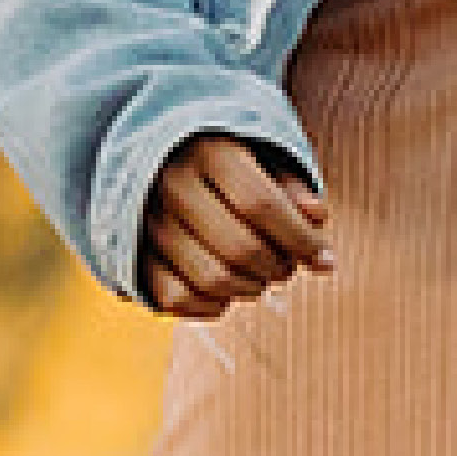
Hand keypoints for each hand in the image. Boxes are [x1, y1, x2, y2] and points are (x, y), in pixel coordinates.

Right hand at [133, 135, 332, 318]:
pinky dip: (212, 306)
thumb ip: (292, 185)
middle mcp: (170, 184)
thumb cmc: (223, 157)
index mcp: (207, 149)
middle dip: (278, 268)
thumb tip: (316, 218)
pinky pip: (176, 300)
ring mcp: (145, 222)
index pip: (261, 204)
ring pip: (212, 280)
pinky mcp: (131, 255)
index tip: (325, 260)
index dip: (301, 240)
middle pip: (239, 248)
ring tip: (261, 277)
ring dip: (250, 289)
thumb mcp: (262, 154)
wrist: (152, 155)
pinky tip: (227, 292)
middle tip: (287, 266)